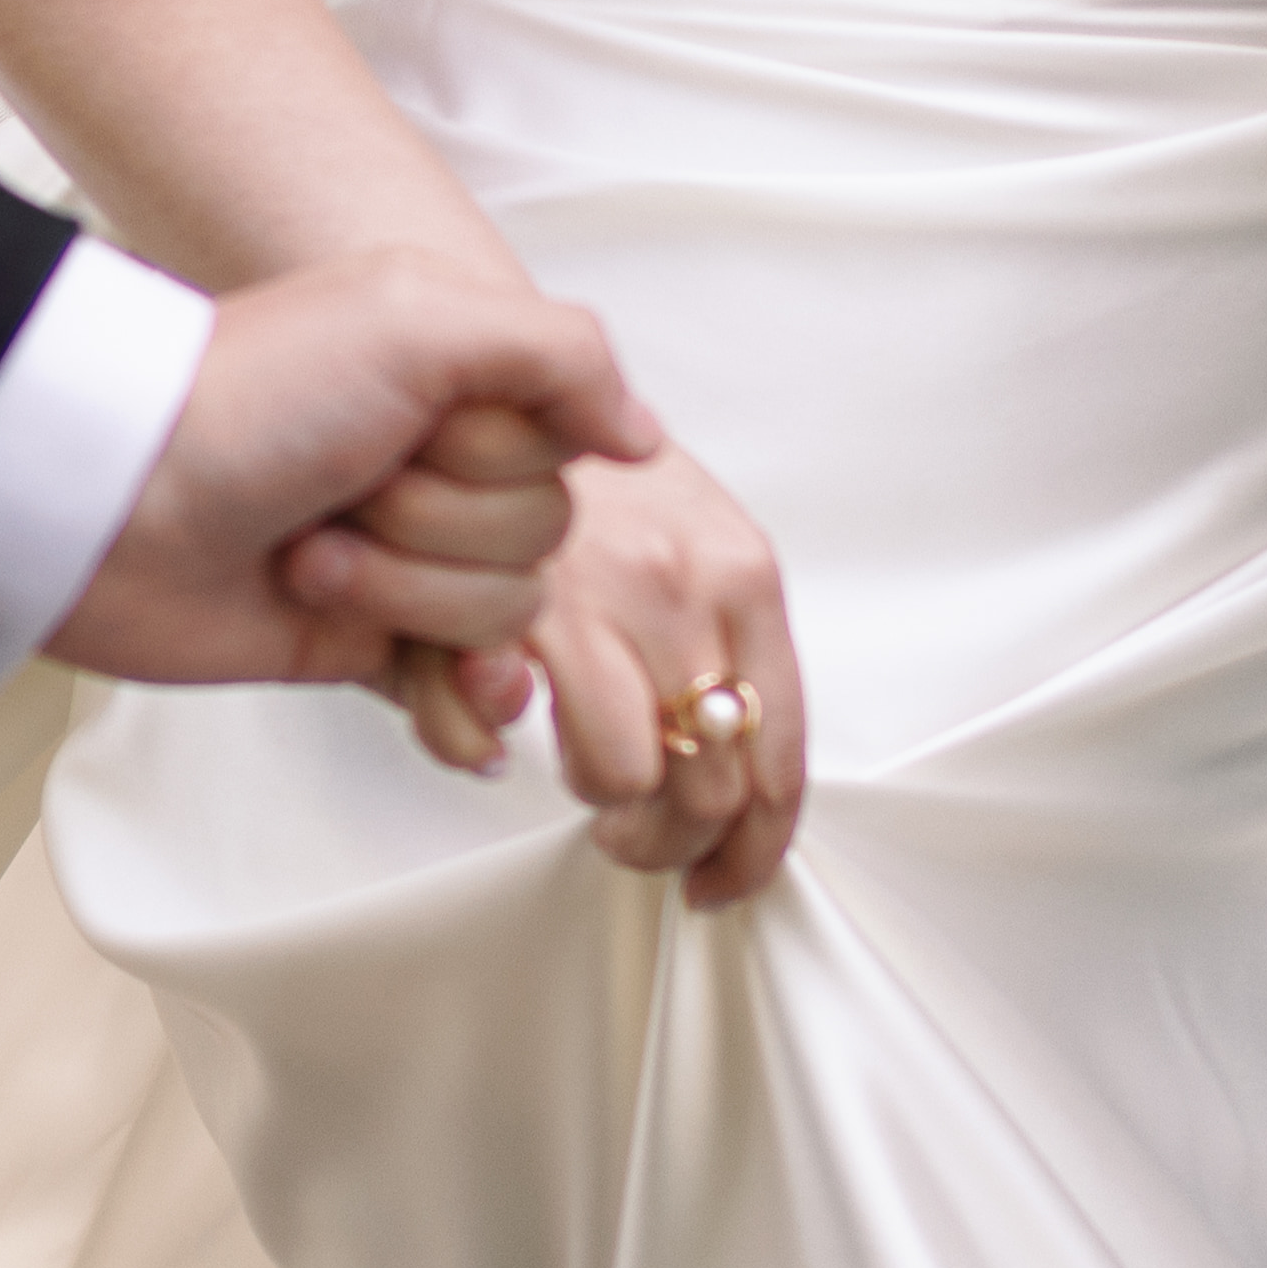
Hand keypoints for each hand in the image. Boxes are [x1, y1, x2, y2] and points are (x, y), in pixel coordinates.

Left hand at [48, 253, 660, 697]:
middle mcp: (443, 468)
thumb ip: (563, 353)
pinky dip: (458, 697)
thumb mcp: (418, 316)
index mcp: (461, 380)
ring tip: (311, 556)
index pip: (568, 447)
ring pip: (507, 616)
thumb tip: (646, 439)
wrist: (114, 507)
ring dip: (406, 592)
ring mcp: (411, 562)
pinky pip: (474, 693)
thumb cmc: (247, 395)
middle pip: (544, 537)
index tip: (419, 427)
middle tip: (342, 490)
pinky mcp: (371, 648)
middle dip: (440, 525)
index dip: (500, 452)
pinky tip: (433, 687)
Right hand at [492, 439, 811, 910]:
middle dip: (681, 849)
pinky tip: (543, 756)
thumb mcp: (676, 534)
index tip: (729, 877)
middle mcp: (694, 587)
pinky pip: (576, 752)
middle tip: (646, 848)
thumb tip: (729, 758)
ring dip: (620, 820)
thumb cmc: (574, 475)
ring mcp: (618, 600)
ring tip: (597, 805)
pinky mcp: (537, 613)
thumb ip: (710, 634)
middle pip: (722, 787)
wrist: (483, 390)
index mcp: (744, 574)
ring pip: (647, 784)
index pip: (782, 751)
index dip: (758, 844)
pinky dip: (561, 776)